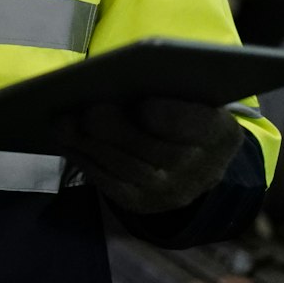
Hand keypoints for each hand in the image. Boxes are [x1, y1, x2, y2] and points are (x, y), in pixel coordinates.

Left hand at [58, 99, 243, 215]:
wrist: (195, 159)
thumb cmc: (184, 109)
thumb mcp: (187, 94)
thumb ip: (164, 85)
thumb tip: (115, 78)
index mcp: (221, 133)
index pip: (199, 126)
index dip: (171, 118)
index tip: (143, 104)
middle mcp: (203, 170)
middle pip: (159, 154)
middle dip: (119, 132)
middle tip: (89, 110)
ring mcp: (173, 193)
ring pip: (130, 171)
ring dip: (92, 146)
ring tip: (63, 124)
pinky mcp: (144, 204)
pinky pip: (113, 186)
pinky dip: (87, 162)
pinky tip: (67, 143)